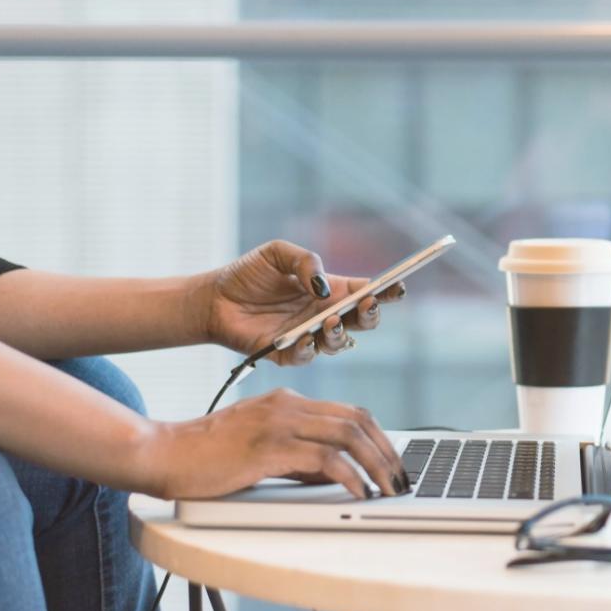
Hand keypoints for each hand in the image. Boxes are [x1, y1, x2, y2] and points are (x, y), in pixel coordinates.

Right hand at [138, 388, 409, 499]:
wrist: (163, 453)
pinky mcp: (269, 447)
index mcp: (288, 401)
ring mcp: (279, 423)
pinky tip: (358, 492)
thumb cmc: (206, 455)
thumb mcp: (260, 447)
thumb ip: (297, 454)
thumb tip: (334, 473)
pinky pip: (324, 459)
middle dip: (386, 450)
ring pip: (348, 435)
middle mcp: (288, 405)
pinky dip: (349, 476)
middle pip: (357, 419)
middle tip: (400, 477)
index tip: (392, 461)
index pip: (349, 412)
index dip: (378, 436)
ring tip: (388, 488)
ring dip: (376, 463)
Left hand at [198, 239, 404, 365]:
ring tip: (330, 321)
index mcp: (330, 290)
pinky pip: (306, 357)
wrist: (213, 298)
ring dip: (340, 333)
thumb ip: (305, 262)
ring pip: (339, 343)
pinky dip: (308, 349)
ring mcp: (308, 336)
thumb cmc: (248, 274)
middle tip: (366, 303)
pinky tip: (305, 337)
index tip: (397, 286)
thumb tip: (322, 286)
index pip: (367, 291)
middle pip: (362, 321)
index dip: (386, 290)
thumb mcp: (278, 253)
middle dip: (371, 314)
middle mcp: (324, 314)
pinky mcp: (286, 354)